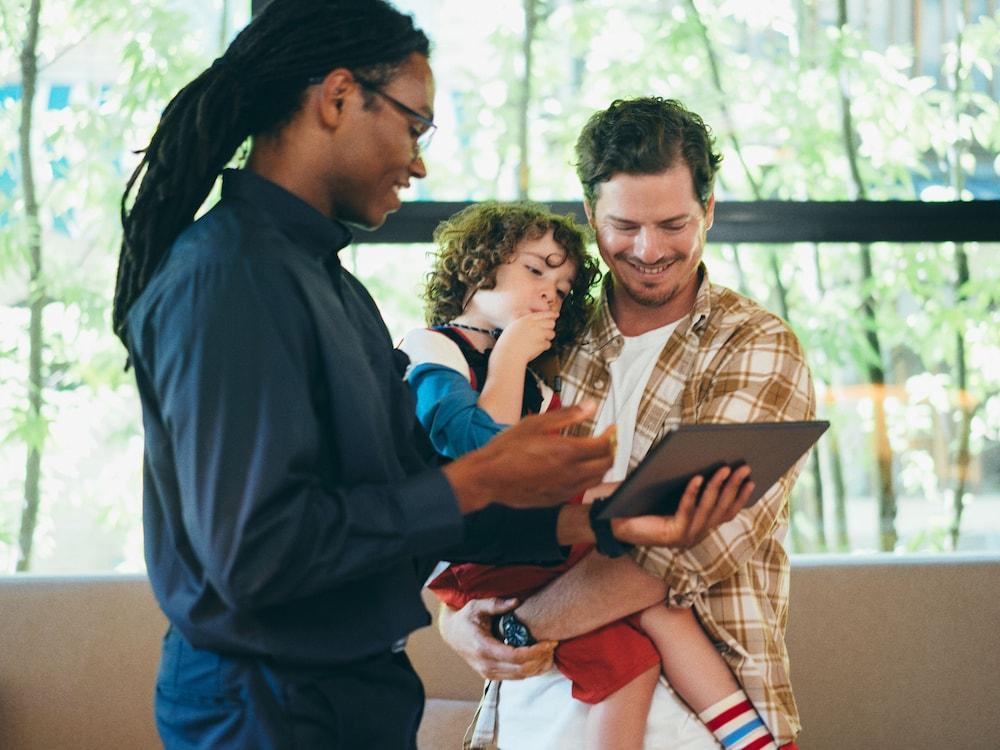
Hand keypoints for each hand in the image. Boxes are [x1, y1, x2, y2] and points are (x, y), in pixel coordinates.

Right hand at [437, 598, 555, 680]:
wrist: (452, 633)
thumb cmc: (466, 618)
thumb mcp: (477, 606)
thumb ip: (496, 604)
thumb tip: (517, 602)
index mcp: (483, 648)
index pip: (516, 656)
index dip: (536, 651)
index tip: (549, 642)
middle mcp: (486, 665)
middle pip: (522, 669)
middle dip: (541, 659)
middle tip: (554, 645)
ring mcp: (488, 673)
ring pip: (521, 676)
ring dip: (539, 667)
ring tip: (551, 652)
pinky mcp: (491, 676)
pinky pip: (516, 677)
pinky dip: (531, 671)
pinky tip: (541, 660)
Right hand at [444, 401, 613, 511]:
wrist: (488, 477)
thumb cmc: (506, 450)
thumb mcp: (536, 424)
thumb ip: (567, 415)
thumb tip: (590, 406)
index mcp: (566, 452)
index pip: (603, 445)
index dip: (612, 435)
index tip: (612, 428)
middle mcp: (570, 473)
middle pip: (605, 464)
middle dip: (611, 451)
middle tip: (608, 441)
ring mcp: (564, 489)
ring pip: (596, 479)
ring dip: (601, 466)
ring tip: (596, 455)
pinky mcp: (556, 499)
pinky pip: (581, 490)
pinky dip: (587, 479)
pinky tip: (578, 470)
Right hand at [492, 311, 556, 365]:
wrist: (508, 354)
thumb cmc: (508, 343)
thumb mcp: (514, 326)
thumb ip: (526, 322)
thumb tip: (537, 322)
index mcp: (527, 320)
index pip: (544, 314)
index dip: (551, 314)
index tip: (556, 315)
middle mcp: (535, 325)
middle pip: (551, 323)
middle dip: (549, 328)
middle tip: (543, 333)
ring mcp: (539, 334)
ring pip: (552, 334)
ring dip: (547, 338)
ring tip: (537, 342)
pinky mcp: (542, 344)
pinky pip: (548, 344)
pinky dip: (543, 347)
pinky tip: (535, 348)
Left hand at [611, 464, 752, 548]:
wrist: (615, 522)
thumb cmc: (642, 503)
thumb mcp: (670, 492)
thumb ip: (690, 484)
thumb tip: (706, 458)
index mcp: (699, 525)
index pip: (727, 512)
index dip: (741, 497)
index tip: (752, 479)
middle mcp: (696, 534)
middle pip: (722, 509)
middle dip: (735, 487)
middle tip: (744, 467)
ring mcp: (686, 536)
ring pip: (708, 509)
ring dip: (719, 488)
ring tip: (725, 468)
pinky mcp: (673, 535)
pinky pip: (687, 511)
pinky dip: (693, 494)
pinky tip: (696, 477)